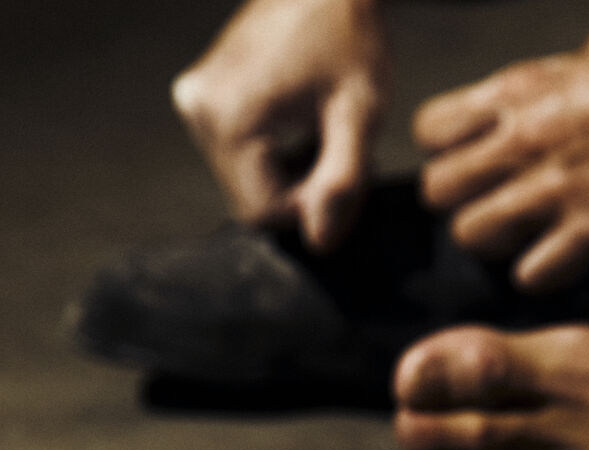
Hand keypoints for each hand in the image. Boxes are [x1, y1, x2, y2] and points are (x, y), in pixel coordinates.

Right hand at [172, 0, 387, 249]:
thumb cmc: (349, 34)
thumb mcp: (359, 115)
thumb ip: (342, 183)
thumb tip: (320, 242)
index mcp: (229, 118)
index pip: (264, 212)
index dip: (311, 210)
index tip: (348, 176)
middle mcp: (199, 110)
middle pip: (251, 200)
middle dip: (301, 193)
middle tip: (342, 154)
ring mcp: (195, 100)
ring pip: (246, 181)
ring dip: (290, 176)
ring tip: (326, 135)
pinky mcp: (201, 95)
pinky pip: (238, 155)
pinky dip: (275, 155)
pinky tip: (304, 125)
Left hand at [416, 52, 588, 289]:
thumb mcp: (578, 74)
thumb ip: (522, 104)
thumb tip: (476, 137)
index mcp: (524, 91)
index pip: (431, 130)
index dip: (443, 154)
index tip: (467, 167)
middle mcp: (532, 136)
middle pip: (440, 190)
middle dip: (458, 206)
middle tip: (490, 211)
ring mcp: (560, 187)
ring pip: (473, 235)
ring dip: (494, 243)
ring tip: (524, 237)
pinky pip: (528, 273)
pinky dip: (538, 274)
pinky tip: (559, 260)